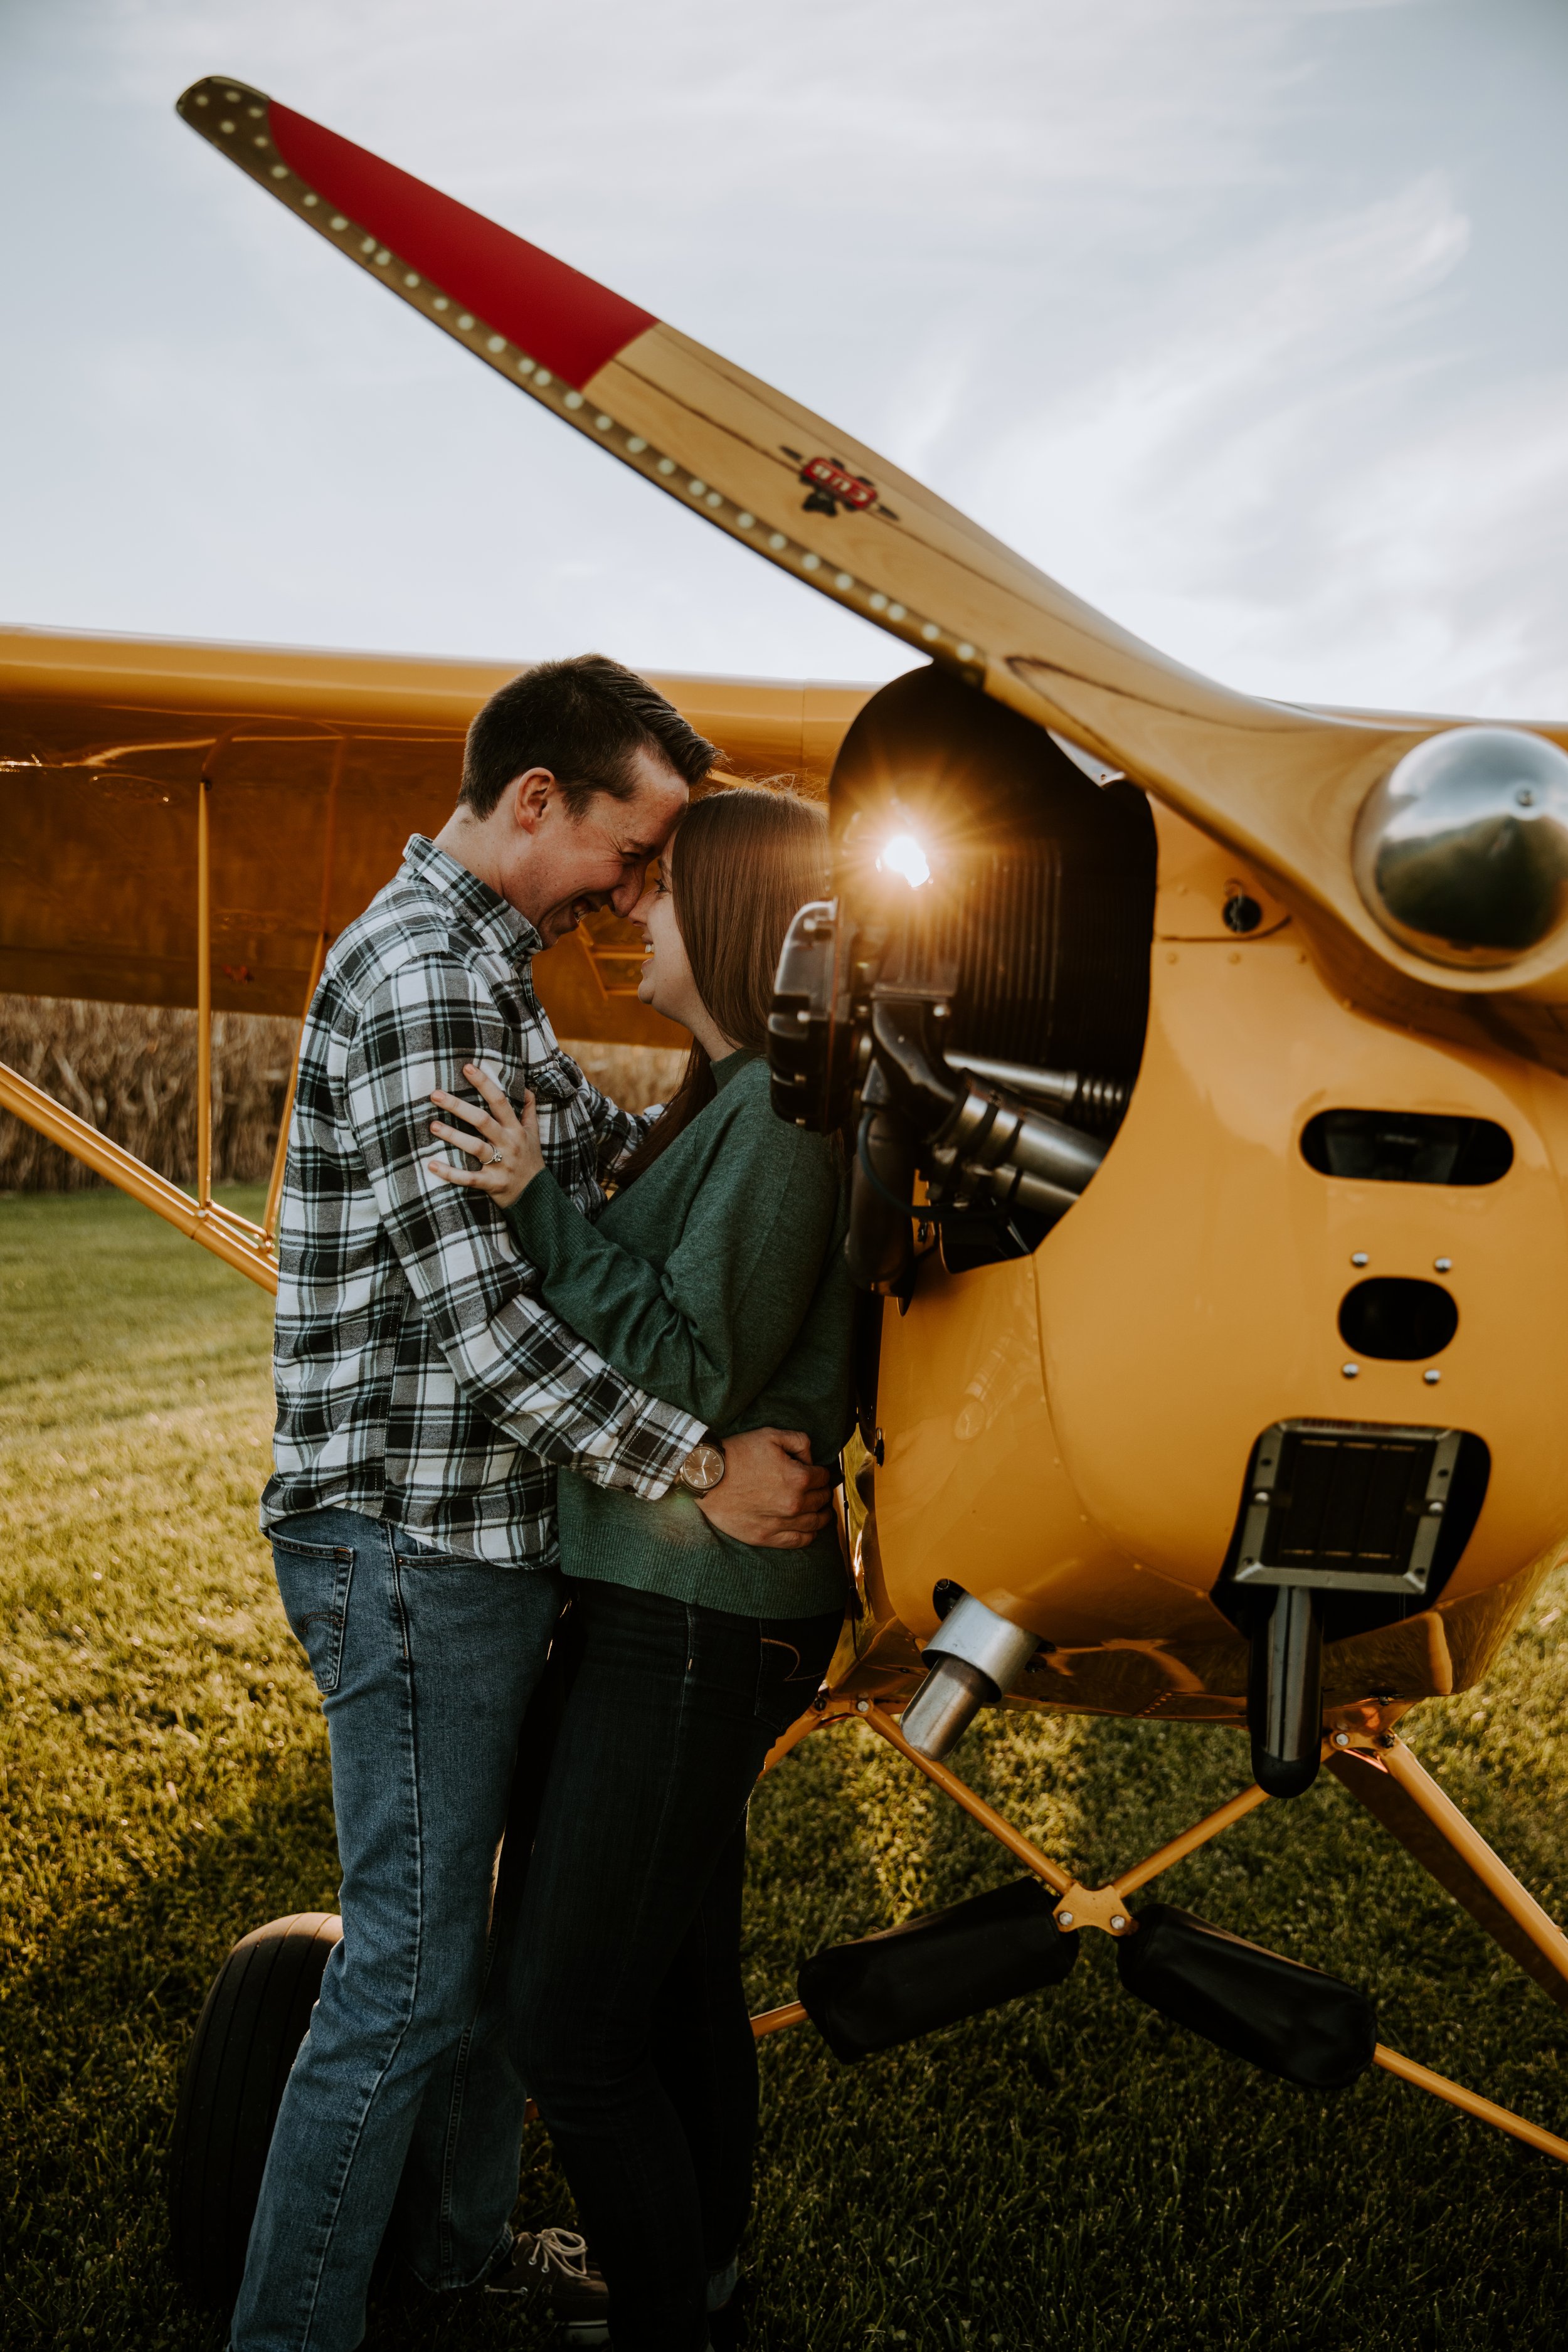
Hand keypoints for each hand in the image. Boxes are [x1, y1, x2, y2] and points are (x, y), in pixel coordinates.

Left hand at [427, 1063, 543, 1210]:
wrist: (537, 1197)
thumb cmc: (530, 1161)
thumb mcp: (533, 1134)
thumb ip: (528, 1109)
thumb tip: (526, 1086)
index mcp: (516, 1130)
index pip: (500, 1102)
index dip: (484, 1084)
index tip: (467, 1067)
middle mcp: (509, 1144)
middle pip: (482, 1121)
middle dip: (458, 1106)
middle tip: (435, 1094)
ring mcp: (501, 1165)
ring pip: (475, 1147)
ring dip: (453, 1136)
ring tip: (433, 1125)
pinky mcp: (492, 1183)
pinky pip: (469, 1178)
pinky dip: (450, 1173)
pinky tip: (431, 1164)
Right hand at [698, 1428, 832, 1549]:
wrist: (707, 1476)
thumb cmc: (737, 1454)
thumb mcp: (771, 1435)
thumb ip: (800, 1441)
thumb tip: (812, 1458)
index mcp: (799, 1478)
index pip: (823, 1477)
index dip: (821, 1472)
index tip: (817, 1473)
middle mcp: (794, 1503)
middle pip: (821, 1500)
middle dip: (823, 1493)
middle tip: (821, 1490)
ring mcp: (780, 1522)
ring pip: (814, 1522)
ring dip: (822, 1515)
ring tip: (823, 1511)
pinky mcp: (766, 1536)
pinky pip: (798, 1540)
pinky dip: (809, 1535)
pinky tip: (811, 1529)